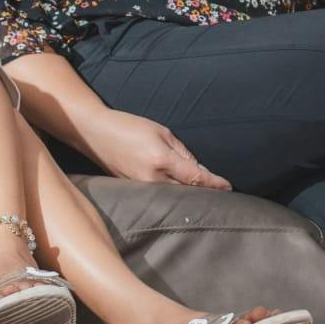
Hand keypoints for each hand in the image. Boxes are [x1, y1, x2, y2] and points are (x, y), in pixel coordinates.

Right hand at [84, 108, 230, 189]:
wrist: (95, 133)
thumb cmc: (129, 126)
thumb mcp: (161, 132)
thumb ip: (182, 152)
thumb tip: (199, 172)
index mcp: (161, 160)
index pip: (195, 177)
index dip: (214, 184)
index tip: (229, 187)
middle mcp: (151, 178)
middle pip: (186, 191)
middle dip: (204, 193)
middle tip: (223, 195)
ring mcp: (140, 187)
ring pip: (173, 197)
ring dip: (189, 196)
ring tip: (206, 197)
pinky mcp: (133, 190)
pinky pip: (158, 195)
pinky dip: (172, 195)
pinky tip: (181, 194)